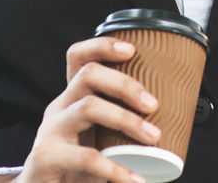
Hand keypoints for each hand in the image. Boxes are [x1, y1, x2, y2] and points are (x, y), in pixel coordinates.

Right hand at [0, 37, 161, 182]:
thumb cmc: (76, 165)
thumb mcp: (97, 136)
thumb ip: (120, 120)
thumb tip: (171, 112)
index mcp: (72, 97)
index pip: (78, 57)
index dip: (102, 46)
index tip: (132, 50)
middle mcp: (59, 107)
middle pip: (88, 75)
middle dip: (125, 84)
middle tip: (154, 104)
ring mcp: (50, 131)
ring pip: (88, 107)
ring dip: (126, 119)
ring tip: (153, 137)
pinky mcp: (46, 157)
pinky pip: (85, 157)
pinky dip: (115, 169)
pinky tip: (134, 179)